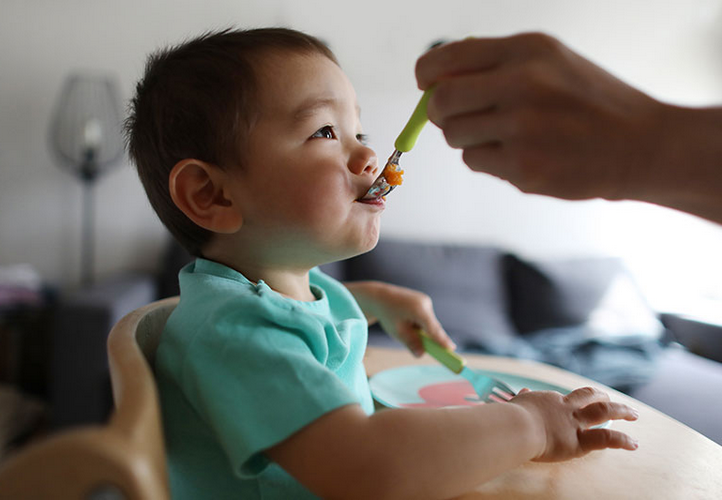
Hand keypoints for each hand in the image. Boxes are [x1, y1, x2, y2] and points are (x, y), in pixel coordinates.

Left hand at [344, 281, 454, 355]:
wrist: (380, 296)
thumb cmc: (388, 314)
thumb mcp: (397, 332)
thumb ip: (411, 343)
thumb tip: (422, 354)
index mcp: (417, 310)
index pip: (433, 328)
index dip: (442, 340)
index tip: (451, 349)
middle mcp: (424, 303)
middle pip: (433, 327)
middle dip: (433, 338)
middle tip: (441, 351)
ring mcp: (425, 300)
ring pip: (430, 323)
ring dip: (424, 330)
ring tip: (406, 327)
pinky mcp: (424, 301)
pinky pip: (426, 318)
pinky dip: (421, 324)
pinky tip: (408, 321)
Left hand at [415, 33, 668, 201]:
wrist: (642, 144)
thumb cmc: (589, 102)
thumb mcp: (550, 62)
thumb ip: (495, 65)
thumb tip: (434, 81)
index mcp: (526, 51)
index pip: (445, 59)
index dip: (427, 75)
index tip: (428, 85)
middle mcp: (521, 84)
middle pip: (441, 102)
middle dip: (439, 112)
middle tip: (454, 117)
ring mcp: (522, 128)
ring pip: (455, 135)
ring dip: (468, 137)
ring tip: (505, 135)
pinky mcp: (523, 167)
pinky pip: (475, 161)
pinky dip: (488, 159)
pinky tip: (521, 154)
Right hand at [510, 386, 638, 461]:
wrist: (516, 427)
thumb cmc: (511, 417)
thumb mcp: (517, 402)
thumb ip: (523, 398)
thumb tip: (524, 391)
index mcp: (550, 401)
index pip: (567, 400)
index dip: (574, 402)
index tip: (576, 404)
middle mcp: (566, 409)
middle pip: (590, 396)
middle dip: (603, 396)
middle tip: (611, 397)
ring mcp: (574, 423)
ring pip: (603, 411)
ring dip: (621, 410)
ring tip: (633, 413)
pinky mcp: (578, 442)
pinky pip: (605, 439)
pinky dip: (622, 440)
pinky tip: (634, 443)